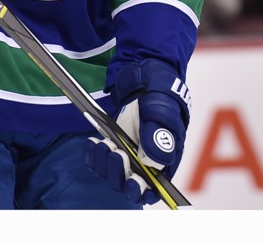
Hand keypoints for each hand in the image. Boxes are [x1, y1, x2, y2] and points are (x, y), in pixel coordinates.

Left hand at [84, 58, 190, 204]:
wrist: (142, 72)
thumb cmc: (159, 88)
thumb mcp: (161, 107)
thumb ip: (159, 133)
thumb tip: (158, 160)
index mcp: (168, 153)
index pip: (157, 186)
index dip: (145, 191)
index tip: (133, 182)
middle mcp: (148, 158)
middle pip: (132, 184)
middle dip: (120, 174)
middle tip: (115, 153)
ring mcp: (130, 153)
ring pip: (114, 174)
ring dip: (105, 163)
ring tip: (102, 143)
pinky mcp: (114, 145)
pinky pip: (101, 161)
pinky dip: (94, 155)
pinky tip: (94, 141)